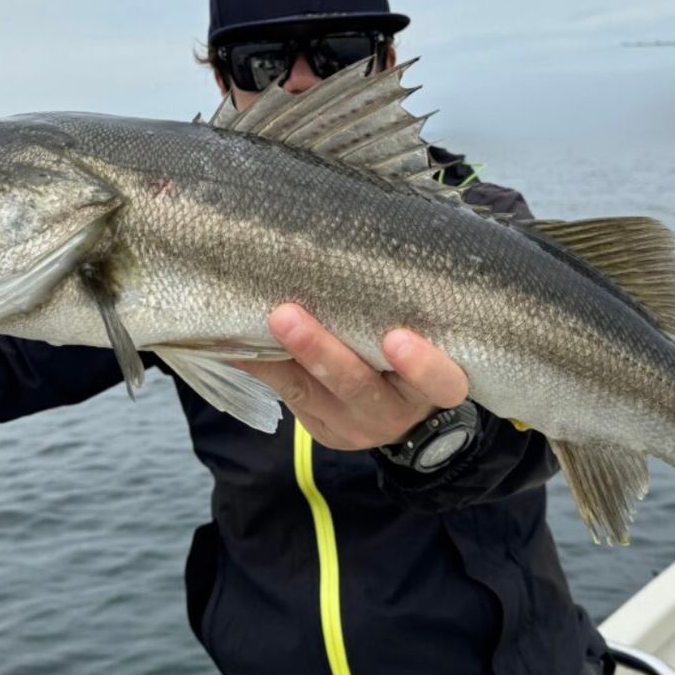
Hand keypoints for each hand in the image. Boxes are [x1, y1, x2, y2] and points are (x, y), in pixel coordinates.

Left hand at [238, 304, 469, 450]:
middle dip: (321, 352)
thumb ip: (400, 308)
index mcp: (434, 386)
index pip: (441, 382)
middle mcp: (396, 410)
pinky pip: (289, 395)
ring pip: (314, 393)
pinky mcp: (324, 429)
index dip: (422, 366)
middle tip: (287, 315)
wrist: (401, 406)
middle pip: (360, 386)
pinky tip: (233, 343)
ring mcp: (356, 425)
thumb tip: (350, 246)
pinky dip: (260, 365)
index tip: (397, 337)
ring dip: (280, 356)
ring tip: (255, 324)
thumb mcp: (424, 335)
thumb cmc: (416, 351)